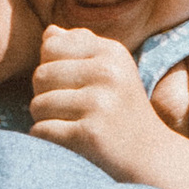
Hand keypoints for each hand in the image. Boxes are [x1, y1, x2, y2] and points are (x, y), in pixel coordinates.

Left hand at [30, 27, 175, 181]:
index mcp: (112, 52)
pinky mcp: (90, 134)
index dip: (51, 67)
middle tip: (69, 111)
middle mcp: (108, 73)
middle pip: (40, 75)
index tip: (71, 85)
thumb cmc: (123, 110)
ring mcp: (100, 104)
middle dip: (44, 95)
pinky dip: (47, 140)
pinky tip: (68, 143)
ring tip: (71, 126)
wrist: (150, 157)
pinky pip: (42, 130)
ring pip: (37, 104)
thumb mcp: (111, 71)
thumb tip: (49, 32)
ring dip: (45, 120)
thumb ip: (80, 47)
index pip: (51, 46)